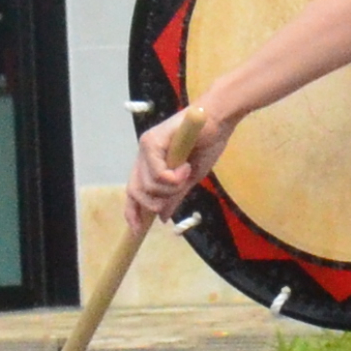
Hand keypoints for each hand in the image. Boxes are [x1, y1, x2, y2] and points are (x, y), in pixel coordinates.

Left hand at [121, 108, 230, 227]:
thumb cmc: (207, 143)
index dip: (133, 212)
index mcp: (150, 163)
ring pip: (148, 185)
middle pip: (135, 191)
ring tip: (187, 172)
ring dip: (171, 188)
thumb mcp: (190, 178)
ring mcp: (146, 147)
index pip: (133, 191)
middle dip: (154, 202)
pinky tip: (186, 167)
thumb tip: (162, 217)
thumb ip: (174, 195)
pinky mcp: (152, 141)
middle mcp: (143, 155)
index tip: (138, 230)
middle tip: (178, 191)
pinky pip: (157, 174)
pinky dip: (173, 177)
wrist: (218, 119)